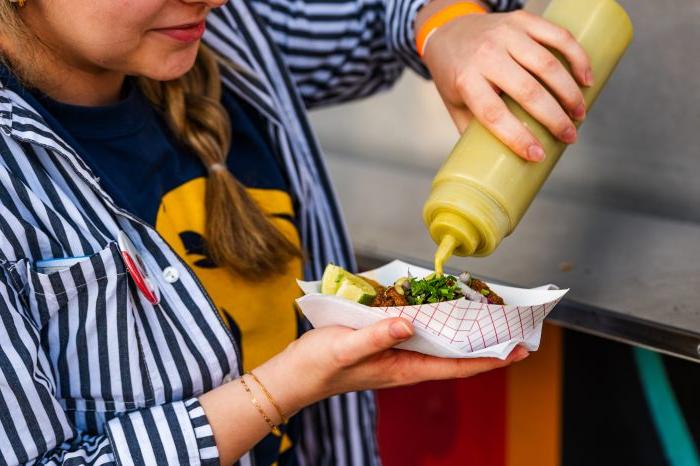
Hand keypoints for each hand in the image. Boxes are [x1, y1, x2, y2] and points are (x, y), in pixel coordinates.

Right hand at [257, 318, 528, 413]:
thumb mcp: (345, 348)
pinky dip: (434, 321)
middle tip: (511, 327)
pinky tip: (438, 306)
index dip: (488, 360)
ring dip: (462, 332)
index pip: (455, 367)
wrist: (293, 375)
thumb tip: (409, 323)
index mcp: (402, 369)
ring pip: (438, 343)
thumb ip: (376, 335)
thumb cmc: (317, 366)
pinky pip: (417, 332)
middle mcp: (405, 363)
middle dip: (483, 344)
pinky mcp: (383, 342)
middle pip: (453, 355)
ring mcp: (394, 353)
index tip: (518, 351)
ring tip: (485, 315)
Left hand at [419, 8, 592, 160]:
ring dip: (569, 92)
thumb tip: (496, 164)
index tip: (537, 155)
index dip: (516, 137)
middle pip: (527, 90)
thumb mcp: (454, 104)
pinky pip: (556, 35)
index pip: (493, 113)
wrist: (448, 29)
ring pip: (546, 64)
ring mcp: (505, 34)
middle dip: (554, 118)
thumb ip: (473, 130)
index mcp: (465, 80)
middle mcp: (485, 55)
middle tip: (569, 137)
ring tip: (579, 114)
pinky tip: (586, 78)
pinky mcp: (521, 20)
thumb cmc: (454, 75)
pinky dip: (577, 56)